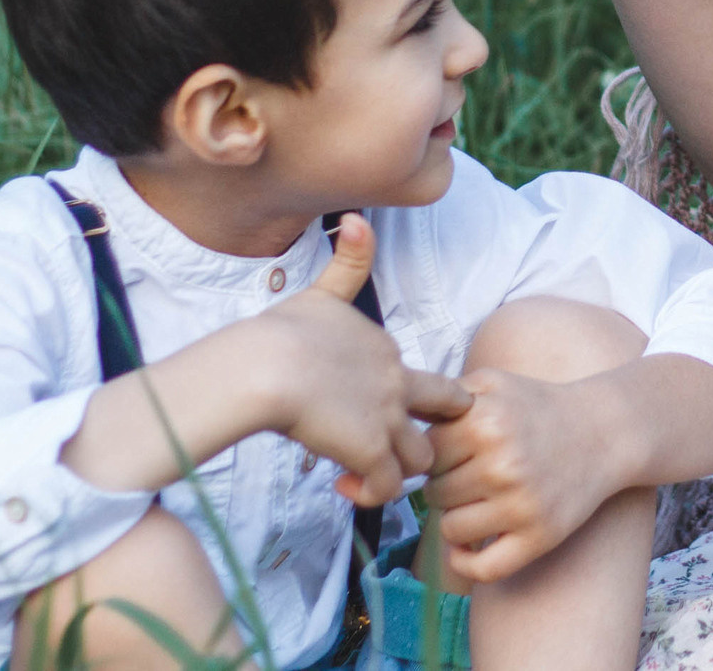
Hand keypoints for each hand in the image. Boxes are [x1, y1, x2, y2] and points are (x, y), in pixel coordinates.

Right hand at [255, 214, 471, 507]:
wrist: (264, 367)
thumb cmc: (279, 335)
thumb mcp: (318, 294)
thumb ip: (346, 262)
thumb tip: (355, 219)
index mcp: (386, 350)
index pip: (423, 380)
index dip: (410, 401)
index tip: (374, 415)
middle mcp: (398, 383)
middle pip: (448, 411)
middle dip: (434, 430)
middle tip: (395, 449)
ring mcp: (389, 419)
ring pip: (423, 458)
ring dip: (399, 471)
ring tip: (364, 473)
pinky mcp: (372, 451)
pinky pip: (390, 488)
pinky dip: (373, 493)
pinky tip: (344, 484)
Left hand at [421, 367, 626, 584]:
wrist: (604, 432)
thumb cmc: (539, 407)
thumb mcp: (493, 383)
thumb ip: (444, 396)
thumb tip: (396, 420)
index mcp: (485, 422)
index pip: (426, 455)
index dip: (435, 455)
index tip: (454, 453)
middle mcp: (501, 464)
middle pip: (435, 493)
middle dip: (448, 486)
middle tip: (474, 476)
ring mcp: (521, 505)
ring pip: (451, 528)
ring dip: (459, 518)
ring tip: (481, 501)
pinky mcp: (539, 537)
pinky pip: (482, 568)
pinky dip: (466, 563)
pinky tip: (470, 547)